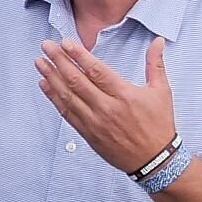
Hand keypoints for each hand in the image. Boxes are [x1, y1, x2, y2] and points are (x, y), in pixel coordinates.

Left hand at [38, 34, 177, 177]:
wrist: (154, 160)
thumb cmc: (158, 125)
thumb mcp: (162, 92)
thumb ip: (155, 64)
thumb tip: (157, 41)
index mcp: (124, 95)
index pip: (96, 71)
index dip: (79, 55)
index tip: (65, 42)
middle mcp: (107, 108)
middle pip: (77, 81)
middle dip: (59, 61)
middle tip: (46, 46)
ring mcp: (95, 122)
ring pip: (68, 96)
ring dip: (51, 77)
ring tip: (40, 62)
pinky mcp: (88, 134)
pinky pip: (67, 113)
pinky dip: (54, 98)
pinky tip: (45, 85)